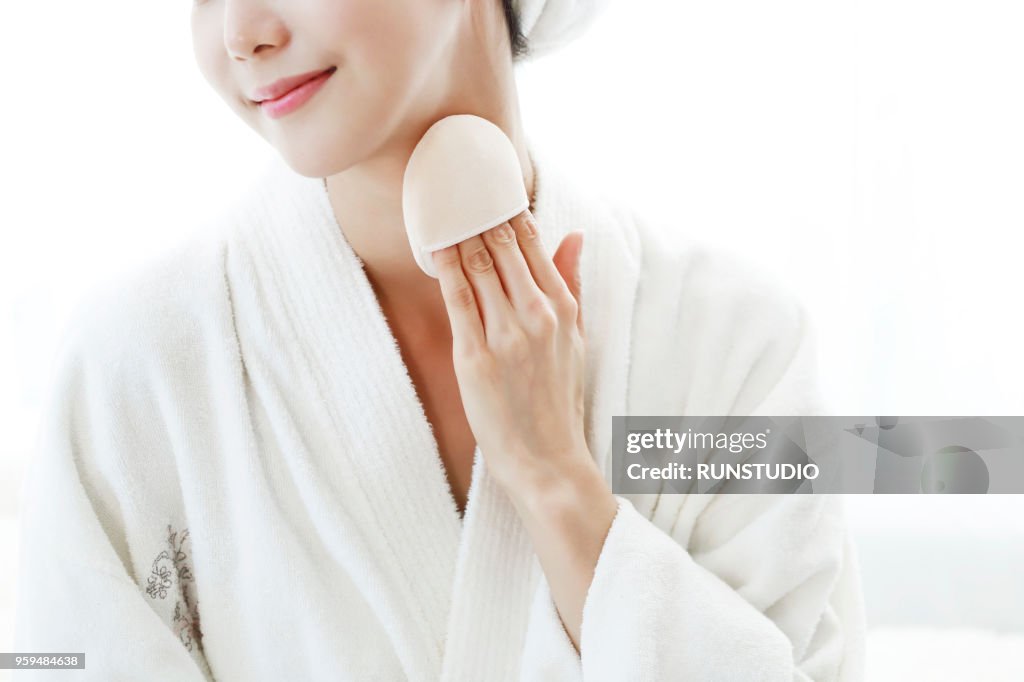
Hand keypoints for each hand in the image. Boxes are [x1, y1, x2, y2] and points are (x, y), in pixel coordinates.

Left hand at [431, 209, 594, 497]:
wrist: (548, 460)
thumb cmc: (558, 400)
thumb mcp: (577, 338)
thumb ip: (572, 283)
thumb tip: (575, 234)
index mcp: (564, 308)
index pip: (532, 243)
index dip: (506, 213)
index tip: (486, 192)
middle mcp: (537, 314)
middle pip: (502, 246)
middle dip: (476, 215)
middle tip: (455, 191)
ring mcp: (506, 335)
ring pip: (478, 265)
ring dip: (457, 233)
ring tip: (440, 210)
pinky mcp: (475, 356)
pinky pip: (456, 298)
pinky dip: (445, 266)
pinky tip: (434, 246)